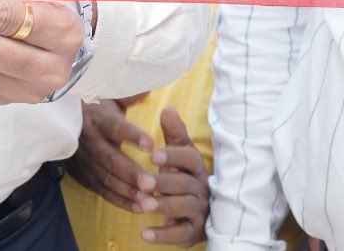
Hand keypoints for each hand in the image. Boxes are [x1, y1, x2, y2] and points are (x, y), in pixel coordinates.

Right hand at [65, 95, 158, 212]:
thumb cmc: (93, 107)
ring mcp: (85, 161)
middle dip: (131, 173)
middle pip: (111, 158)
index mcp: (97, 119)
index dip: (131, 136)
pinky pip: (103, 191)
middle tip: (152, 184)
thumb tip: (148, 87)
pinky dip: (121, 201)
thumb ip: (128, 94)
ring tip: (150, 201)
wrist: (58, 122)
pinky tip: (139, 208)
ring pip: (107, 178)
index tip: (150, 145)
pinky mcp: (84, 176)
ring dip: (128, 191)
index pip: (115, 128)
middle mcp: (90, 141)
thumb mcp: (107, 95)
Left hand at [142, 108, 210, 245]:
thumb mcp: (179, 154)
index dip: (173, 155)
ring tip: (143, 204)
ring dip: (164, 206)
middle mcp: (200, 188)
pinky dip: (163, 235)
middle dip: (163, 182)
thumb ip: (174, 134)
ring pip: (184, 207)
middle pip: (184, 184)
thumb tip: (168, 108)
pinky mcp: (192, 232)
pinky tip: (144, 234)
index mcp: (195, 167)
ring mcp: (198, 211)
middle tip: (142, 182)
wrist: (199, 211)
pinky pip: (180, 234)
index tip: (153, 155)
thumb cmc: (183, 175)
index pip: (189, 158)